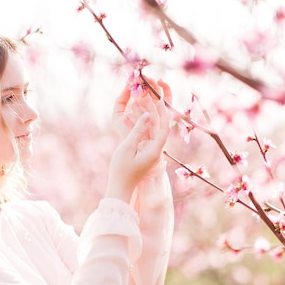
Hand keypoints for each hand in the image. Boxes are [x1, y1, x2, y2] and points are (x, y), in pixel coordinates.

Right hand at [105, 81, 170, 202]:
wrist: (120, 188)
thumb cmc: (121, 170)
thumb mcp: (127, 148)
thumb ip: (138, 131)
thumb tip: (147, 115)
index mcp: (155, 150)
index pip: (164, 127)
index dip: (163, 112)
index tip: (159, 99)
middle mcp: (157, 150)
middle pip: (161, 127)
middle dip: (158, 111)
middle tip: (152, 96)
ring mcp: (152, 152)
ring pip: (155, 130)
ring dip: (151, 116)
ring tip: (145, 102)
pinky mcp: (146, 153)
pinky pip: (149, 135)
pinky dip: (146, 124)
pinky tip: (139, 115)